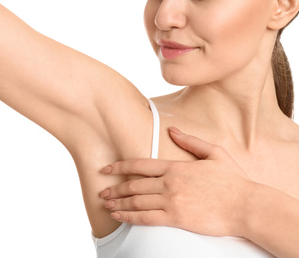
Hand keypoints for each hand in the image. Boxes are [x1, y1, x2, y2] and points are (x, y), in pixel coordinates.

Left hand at [99, 127, 251, 236]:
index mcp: (176, 166)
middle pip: (133, 184)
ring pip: (136, 201)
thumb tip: (172, 129)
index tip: (107, 169)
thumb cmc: (233, 181)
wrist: (247, 206)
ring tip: (106, 203)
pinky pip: (146, 218)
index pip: (140, 164)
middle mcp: (169, 182)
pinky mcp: (176, 218)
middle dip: (115, 187)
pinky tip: (119, 216)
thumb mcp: (214, 153)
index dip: (119, 166)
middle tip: (102, 190)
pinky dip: (129, 217)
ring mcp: (172, 200)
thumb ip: (190, 141)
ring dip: (118, 202)